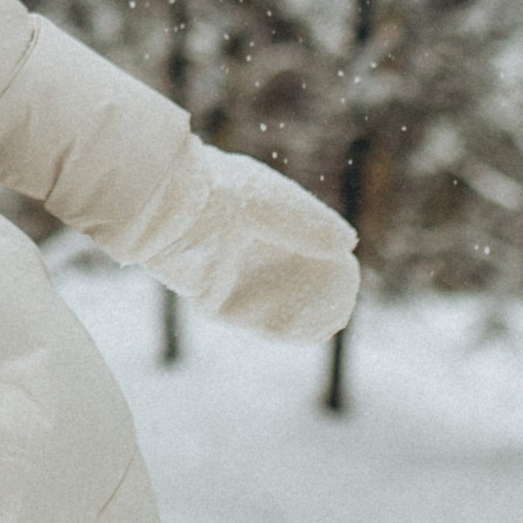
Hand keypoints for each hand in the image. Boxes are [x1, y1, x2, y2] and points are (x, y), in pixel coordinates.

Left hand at [142, 139, 358, 343]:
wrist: (173, 204)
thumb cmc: (227, 192)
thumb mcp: (282, 206)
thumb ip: (314, 226)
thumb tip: (348, 244)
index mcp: (257, 211)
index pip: (296, 239)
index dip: (321, 258)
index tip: (346, 272)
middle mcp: (241, 241)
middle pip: (284, 273)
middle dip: (311, 292)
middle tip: (340, 310)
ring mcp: (223, 267)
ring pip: (267, 298)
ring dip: (296, 313)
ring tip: (329, 324)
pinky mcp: (207, 291)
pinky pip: (244, 314)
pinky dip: (272, 324)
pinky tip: (300, 329)